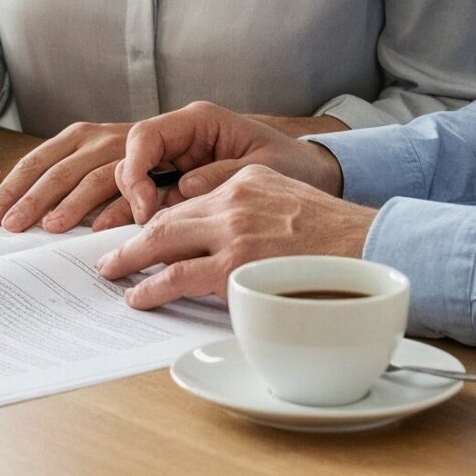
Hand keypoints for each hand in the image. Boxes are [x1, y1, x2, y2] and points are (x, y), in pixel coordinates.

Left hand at [0, 120, 141, 232]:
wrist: (177, 138)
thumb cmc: (119, 158)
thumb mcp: (86, 157)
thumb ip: (58, 177)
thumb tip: (15, 212)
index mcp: (74, 137)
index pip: (34, 162)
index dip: (11, 188)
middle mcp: (96, 141)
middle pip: (58, 172)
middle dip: (32, 200)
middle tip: (12, 226)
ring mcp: (123, 154)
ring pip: (92, 180)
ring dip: (71, 205)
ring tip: (50, 227)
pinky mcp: (151, 170)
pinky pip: (131, 192)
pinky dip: (115, 210)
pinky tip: (99, 229)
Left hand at [93, 165, 377, 309]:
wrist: (367, 248)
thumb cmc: (335, 234)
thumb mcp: (287, 198)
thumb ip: (251, 206)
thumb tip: (219, 233)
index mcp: (245, 180)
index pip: (188, 198)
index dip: (159, 219)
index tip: (142, 232)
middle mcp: (232, 200)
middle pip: (166, 217)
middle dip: (132, 237)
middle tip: (108, 256)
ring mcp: (232, 233)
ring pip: (164, 243)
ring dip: (132, 260)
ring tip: (113, 274)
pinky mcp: (235, 266)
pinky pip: (180, 277)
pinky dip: (153, 287)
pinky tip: (139, 295)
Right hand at [113, 100, 344, 223]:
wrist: (315, 177)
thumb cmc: (295, 164)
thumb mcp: (263, 167)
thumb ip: (223, 175)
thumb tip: (185, 189)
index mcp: (200, 121)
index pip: (147, 136)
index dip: (136, 168)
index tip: (145, 203)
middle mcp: (184, 139)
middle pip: (135, 159)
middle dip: (131, 192)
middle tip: (143, 225)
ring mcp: (182, 163)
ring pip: (139, 182)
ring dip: (130, 208)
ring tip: (124, 238)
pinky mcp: (184, 187)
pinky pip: (155, 200)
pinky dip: (144, 219)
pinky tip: (132, 238)